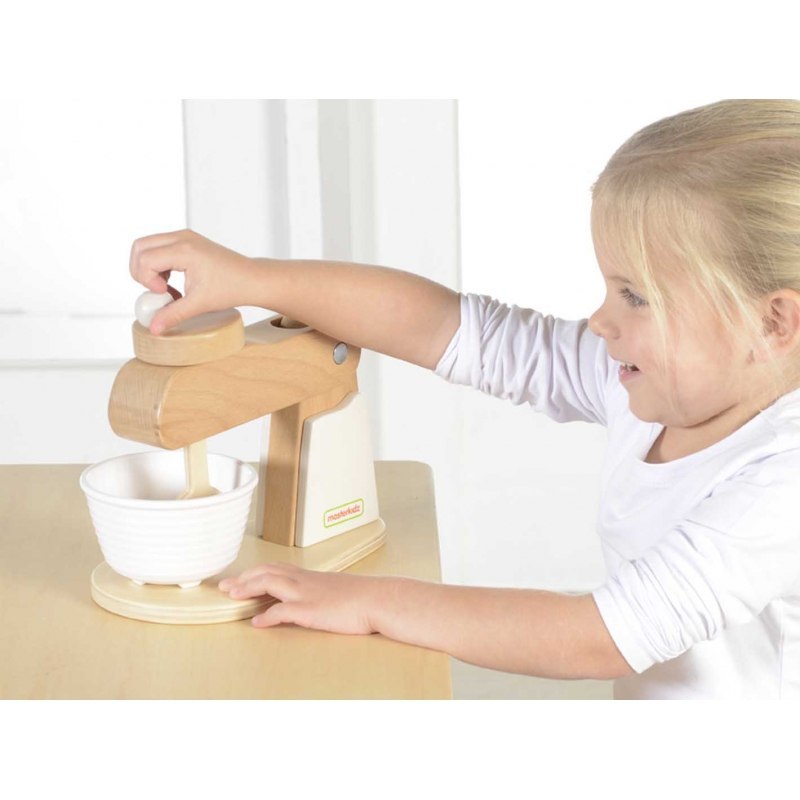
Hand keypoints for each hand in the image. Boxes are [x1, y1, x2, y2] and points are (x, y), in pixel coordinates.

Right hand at [129, 229, 257, 333]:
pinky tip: (173, 284)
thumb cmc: (231, 288)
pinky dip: (158, 266)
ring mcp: (184, 237)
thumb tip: (153, 328)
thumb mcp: (200, 304)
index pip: (145, 259)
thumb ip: (173, 315)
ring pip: (147, 246)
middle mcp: (182, 238)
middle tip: (159, 291)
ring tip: (168, 289)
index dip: (148, 281)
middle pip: (139, 247)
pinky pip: (159, 248)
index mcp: (184, 250)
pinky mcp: (186, 242)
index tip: (165, 294)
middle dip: (141, 272)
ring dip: (149, 270)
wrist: (251, 279)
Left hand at [218, 563, 385, 632]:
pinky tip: (257, 623)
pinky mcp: (310, 610)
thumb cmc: (362, 597)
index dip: (255, 571)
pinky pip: (282, 611)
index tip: (239, 577)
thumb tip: (312, 600)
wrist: (378, 599)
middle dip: (244, 578)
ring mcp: (306, 594)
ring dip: (248, 589)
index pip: (276, 567)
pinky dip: (266, 616)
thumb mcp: (336, 590)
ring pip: (269, 583)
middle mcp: (304, 581)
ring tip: (232, 596)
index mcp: (310, 576)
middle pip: (266, 572)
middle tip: (225, 586)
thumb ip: (320, 593)